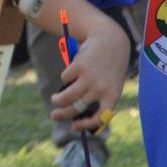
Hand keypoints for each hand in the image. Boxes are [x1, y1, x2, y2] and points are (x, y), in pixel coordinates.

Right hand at [50, 18, 130, 133]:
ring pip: (67, 96)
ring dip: (58, 100)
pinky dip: (65, 77)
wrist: (110, 41)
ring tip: (55, 99)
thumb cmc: (108, 67)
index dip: (86, 124)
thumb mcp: (109, 83)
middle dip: (63, 114)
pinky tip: (71, 72)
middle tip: (54, 115)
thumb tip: (76, 112)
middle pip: (78, 108)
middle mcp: (101, 89)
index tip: (73, 126)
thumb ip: (97, 96)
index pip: (100, 118)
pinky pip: (65, 78)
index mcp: (112, 96)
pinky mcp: (79, 66)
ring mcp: (90, 78)